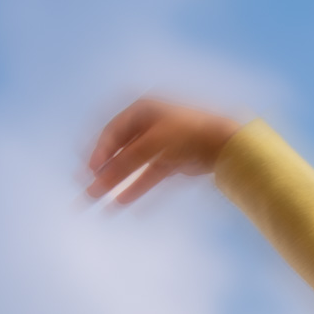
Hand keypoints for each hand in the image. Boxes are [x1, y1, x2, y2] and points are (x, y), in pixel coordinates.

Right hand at [85, 97, 241, 204]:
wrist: (227, 143)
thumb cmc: (188, 133)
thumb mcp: (151, 145)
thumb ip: (124, 161)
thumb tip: (98, 178)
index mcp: (142, 109)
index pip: (111, 132)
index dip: (98, 153)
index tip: (88, 172)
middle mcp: (150, 125)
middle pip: (120, 151)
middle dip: (103, 172)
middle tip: (85, 190)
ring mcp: (163, 144)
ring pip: (134, 167)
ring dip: (117, 184)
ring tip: (99, 203)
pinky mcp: (175, 162)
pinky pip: (150, 177)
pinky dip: (137, 189)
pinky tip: (123, 204)